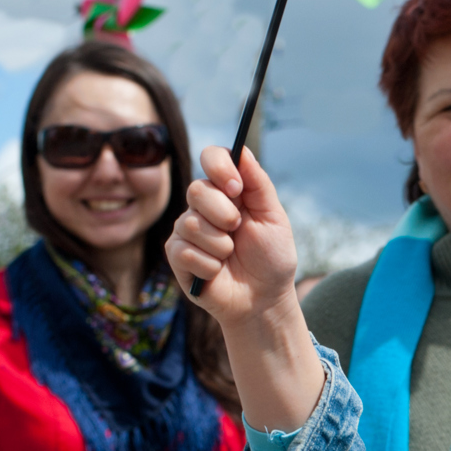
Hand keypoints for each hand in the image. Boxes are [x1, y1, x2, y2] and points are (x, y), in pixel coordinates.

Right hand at [166, 147, 324, 433]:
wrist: (264, 300)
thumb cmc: (271, 260)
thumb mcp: (273, 218)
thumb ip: (258, 184)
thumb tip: (242, 150)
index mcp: (228, 191)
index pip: (211, 158)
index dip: (219, 166)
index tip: (236, 187)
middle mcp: (203, 206)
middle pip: (197, 189)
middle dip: (223, 212)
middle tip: (237, 229)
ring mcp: (187, 231)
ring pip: (190, 222)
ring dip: (219, 244)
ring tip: (230, 256)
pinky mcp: (177, 256)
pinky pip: (185, 250)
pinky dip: (209, 264)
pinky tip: (217, 272)